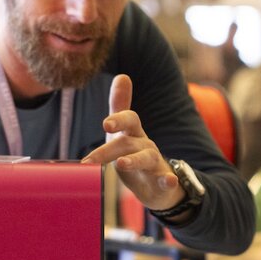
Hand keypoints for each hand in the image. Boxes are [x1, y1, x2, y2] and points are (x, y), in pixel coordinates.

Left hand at [81, 75, 183, 209]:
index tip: (105, 123)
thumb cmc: (134, 154)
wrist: (158, 184)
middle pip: (128, 142)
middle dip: (108, 150)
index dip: (119, 119)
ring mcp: (155, 163)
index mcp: (133, 133)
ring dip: (134, 160)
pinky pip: (169, 179)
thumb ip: (120, 105)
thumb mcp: (124, 131)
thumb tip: (122, 75)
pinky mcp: (164, 181)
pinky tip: (169, 181)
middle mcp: (145, 145)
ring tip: (121, 164)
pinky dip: (170, 180)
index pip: (129, 119)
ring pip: (146, 158)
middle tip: (90, 159)